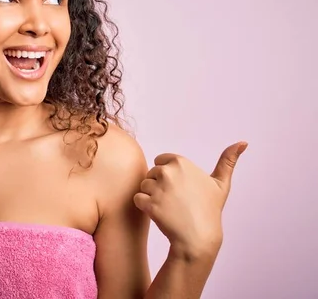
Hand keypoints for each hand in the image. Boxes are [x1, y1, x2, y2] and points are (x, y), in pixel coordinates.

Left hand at [133, 142, 247, 256]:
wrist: (198, 238)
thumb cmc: (209, 210)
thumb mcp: (221, 184)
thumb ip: (228, 161)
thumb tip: (243, 142)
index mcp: (181, 163)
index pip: (161, 161)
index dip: (168, 175)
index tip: (179, 188)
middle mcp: (168, 172)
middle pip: (151, 173)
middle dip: (159, 185)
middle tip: (175, 201)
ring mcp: (158, 188)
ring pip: (144, 186)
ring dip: (151, 196)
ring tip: (168, 207)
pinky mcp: (149, 203)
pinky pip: (137, 199)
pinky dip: (144, 206)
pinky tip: (159, 214)